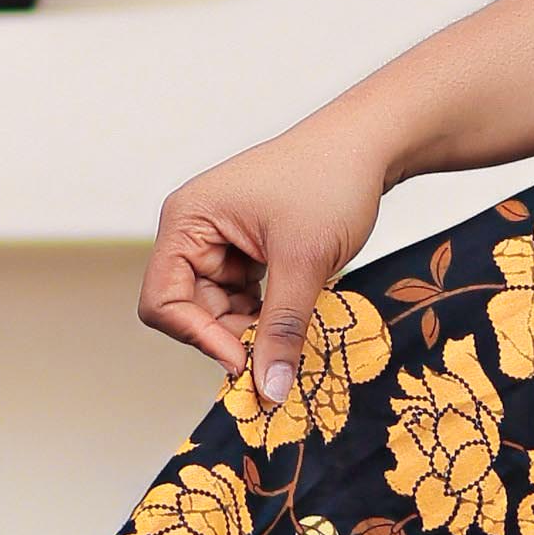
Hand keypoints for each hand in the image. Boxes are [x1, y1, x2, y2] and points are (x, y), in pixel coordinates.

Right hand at [142, 128, 387, 402]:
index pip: (163, 301)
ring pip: (218, 309)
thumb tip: (269, 391)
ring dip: (251, 327)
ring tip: (293, 333)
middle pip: (189, 310)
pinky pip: (242, 297)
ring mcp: (220, 239)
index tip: (243, 363)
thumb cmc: (330, 182)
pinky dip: (265, 313)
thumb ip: (282, 328)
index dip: (197, 338)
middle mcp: (194, 230)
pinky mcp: (246, 248)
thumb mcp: (305, 262)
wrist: (371, 143)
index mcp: (188, 220)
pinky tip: (295, 316)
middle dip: (229, 336)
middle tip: (276, 358)